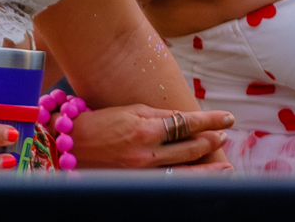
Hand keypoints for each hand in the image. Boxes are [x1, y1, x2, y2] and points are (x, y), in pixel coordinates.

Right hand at [68, 104, 234, 169]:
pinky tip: (197, 180)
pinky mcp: (135, 184)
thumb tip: (185, 119)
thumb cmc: (97, 122)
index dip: (210, 120)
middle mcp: (146, 153)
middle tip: (225, 135)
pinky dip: (186, 182)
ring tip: (225, 167)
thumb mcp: (129, 110)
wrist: (67, 147)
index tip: (227, 118)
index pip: (186, 123)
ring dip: (208, 170)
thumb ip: (158, 116)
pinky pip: (167, 184)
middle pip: (189, 148)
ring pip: (184, 173)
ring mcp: (141, 172)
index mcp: (144, 128)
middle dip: (211, 141)